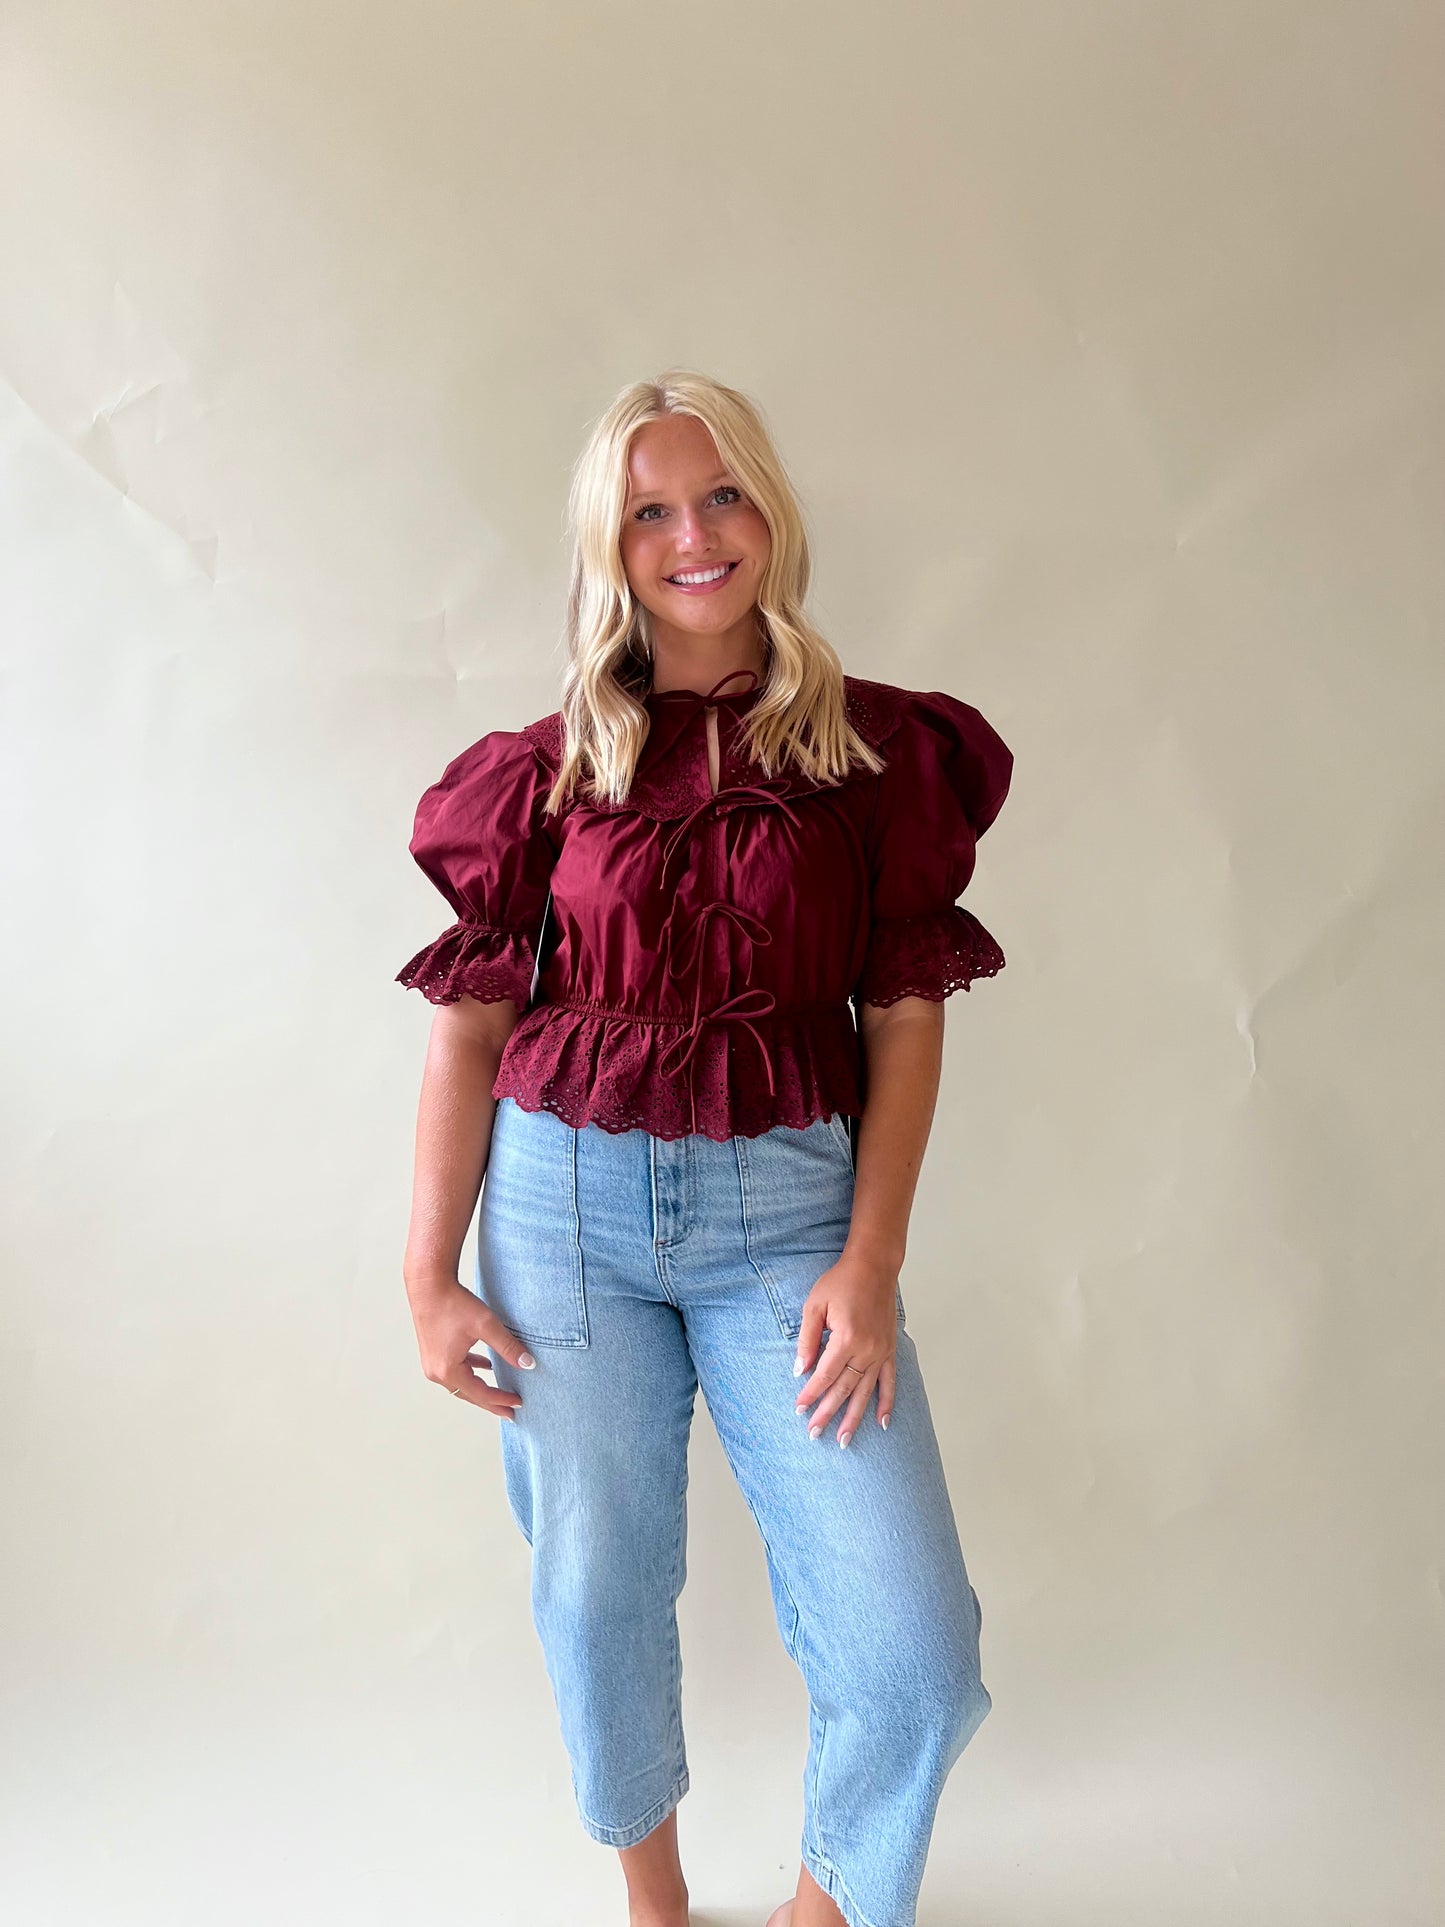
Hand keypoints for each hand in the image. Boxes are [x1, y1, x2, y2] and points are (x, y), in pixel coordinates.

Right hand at [406, 1272, 535, 1420]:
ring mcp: (432, 1364)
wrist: (428, 1285)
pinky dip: (472, 1371)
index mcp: (448, 1370)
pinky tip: (486, 1365)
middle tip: (511, 1411)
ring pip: (461, 1384)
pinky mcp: (433, 1353)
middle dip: (491, 1402)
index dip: (501, 1400)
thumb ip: (508, 1347)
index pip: (481, 1394)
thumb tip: (529, 1365)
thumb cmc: (454, 1303)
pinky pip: (455, 1370)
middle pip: (469, 1394)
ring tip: (500, 1393)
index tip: (519, 1404)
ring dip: (481, 1388)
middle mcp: (436, 1372)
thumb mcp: (486, 1325)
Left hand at [792, 1251, 899, 1446]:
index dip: (811, 1393)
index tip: (799, 1409)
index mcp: (847, 1337)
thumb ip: (807, 1340)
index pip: (825, 1374)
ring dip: (854, 1418)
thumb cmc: (841, 1282)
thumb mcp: (815, 1305)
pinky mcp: (889, 1350)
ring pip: (865, 1392)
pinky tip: (882, 1423)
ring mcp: (881, 1352)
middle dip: (828, 1413)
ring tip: (844, 1441)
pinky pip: (889, 1382)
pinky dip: (887, 1403)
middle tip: (814, 1433)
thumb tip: (799, 1370)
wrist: (874, 1267)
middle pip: (844, 1389)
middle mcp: (867, 1349)